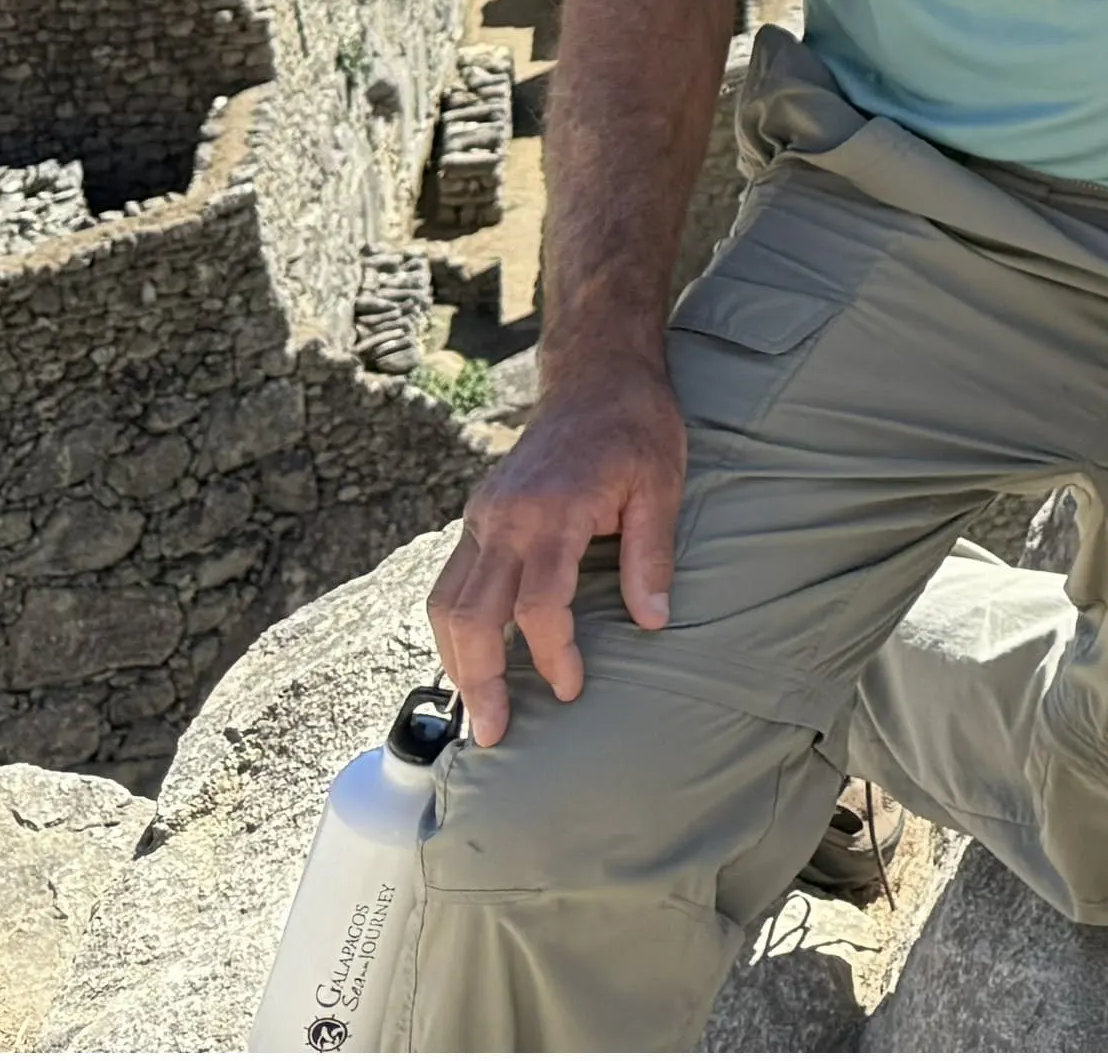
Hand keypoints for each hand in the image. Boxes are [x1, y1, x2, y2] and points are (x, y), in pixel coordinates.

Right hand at [427, 364, 685, 747]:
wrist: (595, 374)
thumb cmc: (636, 427)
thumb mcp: (662, 483)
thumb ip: (651, 555)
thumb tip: (653, 622)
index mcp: (553, 510)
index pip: (538, 604)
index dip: (553, 654)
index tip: (571, 689)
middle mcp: (505, 516)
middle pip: (472, 613)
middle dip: (480, 679)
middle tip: (494, 733)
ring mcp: (484, 514)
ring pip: (446, 602)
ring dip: (456, 660)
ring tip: (478, 709)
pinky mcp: (478, 515)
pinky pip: (451, 582)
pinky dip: (456, 628)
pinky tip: (474, 660)